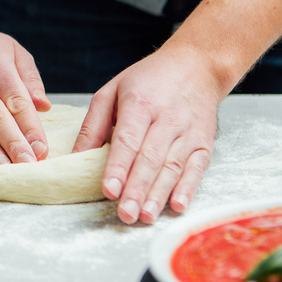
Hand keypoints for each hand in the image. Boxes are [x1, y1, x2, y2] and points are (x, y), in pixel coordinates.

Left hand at [73, 44, 222, 224]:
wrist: (196, 65)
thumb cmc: (148, 80)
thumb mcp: (112, 91)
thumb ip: (93, 126)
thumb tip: (76, 158)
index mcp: (140, 103)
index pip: (128, 139)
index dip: (118, 167)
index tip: (109, 190)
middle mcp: (167, 118)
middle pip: (150, 158)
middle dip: (137, 189)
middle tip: (125, 215)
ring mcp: (188, 131)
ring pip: (172, 167)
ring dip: (159, 194)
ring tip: (145, 216)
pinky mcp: (204, 142)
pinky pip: (197, 168)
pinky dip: (188, 188)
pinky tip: (177, 205)